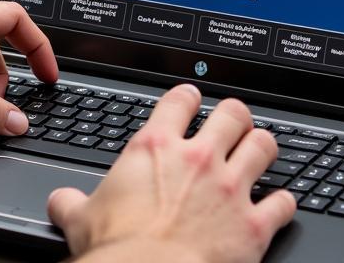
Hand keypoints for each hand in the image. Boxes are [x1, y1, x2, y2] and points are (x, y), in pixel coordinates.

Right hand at [49, 85, 296, 262]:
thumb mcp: (81, 219)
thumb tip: (59, 202)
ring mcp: (230, 189)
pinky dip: (284, 202)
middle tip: (233, 122)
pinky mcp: (253, 226)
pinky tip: (280, 203)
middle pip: (232, 113)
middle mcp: (198, 159)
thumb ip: (72, 202)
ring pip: (263, 146)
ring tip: (260, 148)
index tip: (191, 99)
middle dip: (235, 115)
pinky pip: (283, 203)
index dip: (188, 96)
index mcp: (156, 148)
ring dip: (263, 146)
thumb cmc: (118, 249)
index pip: (180, 99)